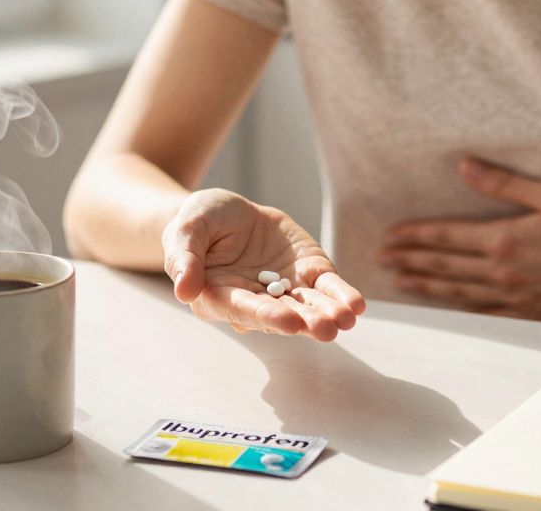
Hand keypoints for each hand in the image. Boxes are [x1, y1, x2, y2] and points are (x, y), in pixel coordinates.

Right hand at [163, 188, 366, 340]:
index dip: (265, 316)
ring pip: (307, 306)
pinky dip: (342, 297)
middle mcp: (254, 301)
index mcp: (219, 295)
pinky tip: (356, 306)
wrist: (229, 213)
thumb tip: (184, 290)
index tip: (287, 322)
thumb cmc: (201, 222)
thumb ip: (184, 257)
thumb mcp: (186, 228)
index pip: (242, 308)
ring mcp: (285, 290)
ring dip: (327, 314)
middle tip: (326, 328)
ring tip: (346, 319)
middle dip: (304, 322)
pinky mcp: (308, 275)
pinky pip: (327, 289)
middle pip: (280, 314)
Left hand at [378, 158, 540, 324]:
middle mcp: (505, 273)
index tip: (389, 235)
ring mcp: (519, 298)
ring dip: (429, 286)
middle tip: (383, 259)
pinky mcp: (536, 315)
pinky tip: (450, 309)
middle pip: (446, 266)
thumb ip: (502, 182)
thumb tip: (464, 166)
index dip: (415, 236)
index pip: (446, 237)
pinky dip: (463, 311)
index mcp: (505, 240)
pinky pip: (489, 314)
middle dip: (412, 260)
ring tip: (403, 282)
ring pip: (461, 293)